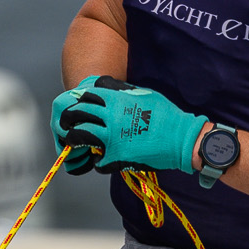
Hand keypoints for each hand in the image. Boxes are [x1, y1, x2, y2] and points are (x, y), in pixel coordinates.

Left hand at [56, 76, 209, 174]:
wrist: (181, 139)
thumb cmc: (165, 114)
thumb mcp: (142, 93)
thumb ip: (120, 90)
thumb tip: (103, 85)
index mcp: (115, 100)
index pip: (84, 96)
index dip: (77, 102)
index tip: (76, 107)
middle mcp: (109, 117)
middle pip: (76, 115)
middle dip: (67, 120)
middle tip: (66, 125)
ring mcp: (111, 138)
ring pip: (79, 137)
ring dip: (76, 141)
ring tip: (77, 145)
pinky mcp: (116, 157)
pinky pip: (98, 161)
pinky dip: (99, 162)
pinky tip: (103, 160)